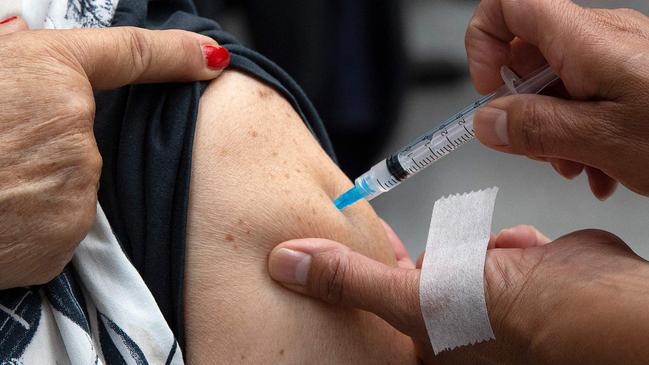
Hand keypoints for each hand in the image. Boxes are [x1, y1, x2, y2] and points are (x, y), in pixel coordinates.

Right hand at [0, 16, 229, 287]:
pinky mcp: (65, 234)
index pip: (132, 53)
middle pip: (82, 134)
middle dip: (48, 141)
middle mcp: (75, 128)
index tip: (212, 57)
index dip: (178, 53)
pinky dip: (33, 222)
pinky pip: (59, 223)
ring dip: (37, 184)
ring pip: (71, 182)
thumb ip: (3, 54)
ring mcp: (76, 185)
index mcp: (47, 72)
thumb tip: (20, 37)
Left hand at [268, 225, 648, 363]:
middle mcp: (457, 328)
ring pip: (465, 254)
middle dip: (445, 260)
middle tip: (459, 267)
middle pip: (427, 272)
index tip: (364, 242)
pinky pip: (502, 243)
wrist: (591, 309)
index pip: (379, 298)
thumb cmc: (504, 322)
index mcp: (424, 342)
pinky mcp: (526, 278)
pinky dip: (514, 243)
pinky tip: (531, 258)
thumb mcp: (409, 298)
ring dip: (481, 251)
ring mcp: (493, 304)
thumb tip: (285, 263)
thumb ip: (349, 279)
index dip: (371, 268)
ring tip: (503, 268)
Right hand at [466, 0, 648, 198]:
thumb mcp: (604, 141)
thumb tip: (488, 120)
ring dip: (553, 126)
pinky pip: (587, 92)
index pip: (508, 4)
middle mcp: (601, 37)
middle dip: (522, 104)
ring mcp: (619, 56)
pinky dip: (580, 129)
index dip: (482, 41)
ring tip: (579, 165)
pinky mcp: (635, 75)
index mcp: (586, 40)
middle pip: (528, 52)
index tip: (488, 87)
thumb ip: (536, 128)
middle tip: (539, 146)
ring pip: (557, 79)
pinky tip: (601, 164)